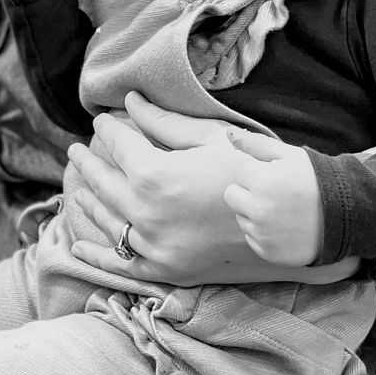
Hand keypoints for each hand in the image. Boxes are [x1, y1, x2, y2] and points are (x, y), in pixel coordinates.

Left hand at [65, 91, 352, 284]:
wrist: (299, 220)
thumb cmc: (257, 170)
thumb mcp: (212, 137)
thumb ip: (164, 122)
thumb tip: (129, 103)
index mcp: (156, 175)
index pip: (120, 146)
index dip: (109, 130)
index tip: (102, 121)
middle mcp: (147, 214)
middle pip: (105, 184)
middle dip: (89, 165)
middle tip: (76, 151)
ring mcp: (157, 247)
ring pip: (109, 222)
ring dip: (91, 202)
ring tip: (80, 187)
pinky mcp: (171, 271)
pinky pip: (125, 265)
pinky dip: (100, 256)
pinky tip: (79, 246)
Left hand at [223, 131, 323, 266]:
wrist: (348, 216)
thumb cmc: (317, 180)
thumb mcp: (290, 155)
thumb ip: (256, 144)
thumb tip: (228, 134)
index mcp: (262, 181)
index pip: (240, 172)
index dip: (259, 171)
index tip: (278, 176)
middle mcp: (258, 209)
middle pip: (232, 195)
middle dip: (249, 191)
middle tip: (276, 193)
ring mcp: (263, 234)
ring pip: (241, 217)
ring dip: (255, 212)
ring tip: (283, 210)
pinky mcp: (268, 252)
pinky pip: (252, 238)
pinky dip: (264, 233)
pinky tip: (285, 227)